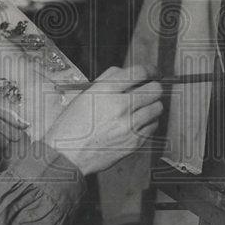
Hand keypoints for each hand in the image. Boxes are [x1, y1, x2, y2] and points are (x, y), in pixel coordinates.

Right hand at [44, 65, 162, 175]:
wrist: (67, 154)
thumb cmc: (72, 126)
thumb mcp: (85, 95)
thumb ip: (108, 81)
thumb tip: (127, 74)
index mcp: (106, 91)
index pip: (139, 72)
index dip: (150, 69)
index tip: (153, 72)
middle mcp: (120, 106)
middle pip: (155, 89)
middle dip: (153, 87)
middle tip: (149, 90)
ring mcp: (129, 125)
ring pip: (157, 107)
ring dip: (152, 105)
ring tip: (142, 108)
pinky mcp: (134, 141)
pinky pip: (153, 126)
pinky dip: (149, 122)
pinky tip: (137, 122)